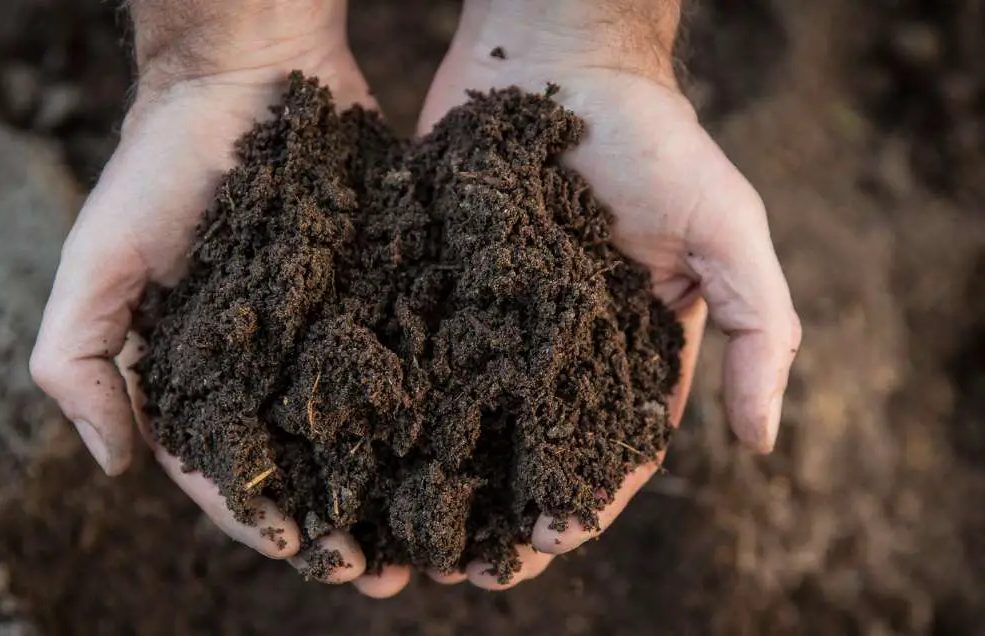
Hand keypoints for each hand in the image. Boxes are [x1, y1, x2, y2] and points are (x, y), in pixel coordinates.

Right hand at [29, 0, 397, 594]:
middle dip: (344, 528)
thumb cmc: (159, 167)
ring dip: (399, 493)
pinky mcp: (381, 295)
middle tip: (390, 574)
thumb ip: (80, 364)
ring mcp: (330, 335)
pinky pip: (410, 364)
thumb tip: (112, 467)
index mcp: (201, 377)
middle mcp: (269, 369)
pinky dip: (434, 413)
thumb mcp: (96, 262)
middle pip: (308, 469)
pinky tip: (467, 451)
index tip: (306, 554)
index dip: (262, 520)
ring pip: (368, 433)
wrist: (245, 75)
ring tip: (438, 542)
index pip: (228, 471)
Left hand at [396, 0, 801, 592]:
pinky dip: (393, 408)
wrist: (557, 58)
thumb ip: (760, 329)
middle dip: (498, 514)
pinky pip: (413, 356)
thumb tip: (765, 444)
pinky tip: (365, 451)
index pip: (606, 447)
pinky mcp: (434, 284)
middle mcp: (555, 347)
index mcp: (627, 348)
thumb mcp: (729, 229)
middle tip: (458, 569)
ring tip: (403, 534)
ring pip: (460, 420)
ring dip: (437, 482)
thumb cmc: (653, 140)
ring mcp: (489, 318)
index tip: (543, 546)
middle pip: (525, 451)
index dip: (578, 503)